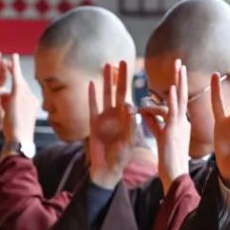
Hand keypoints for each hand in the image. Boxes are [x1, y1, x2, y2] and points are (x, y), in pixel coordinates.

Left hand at [0, 53, 38, 148]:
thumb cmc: (19, 136)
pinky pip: (15, 78)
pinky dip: (13, 68)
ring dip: (13, 69)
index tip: (18, 79)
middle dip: (16, 73)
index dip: (20, 84)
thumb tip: (10, 112)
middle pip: (23, 83)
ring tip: (6, 61)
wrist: (20, 139)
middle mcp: (31, 99)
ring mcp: (26, 95)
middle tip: (11, 63)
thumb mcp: (18, 123)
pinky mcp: (18, 94)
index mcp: (32, 106)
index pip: (26, 92)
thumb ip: (14, 114)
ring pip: (18, 79)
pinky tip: (9, 60)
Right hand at [88, 61, 133, 188]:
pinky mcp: (93, 123)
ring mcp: (104, 117)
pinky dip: (92, 96)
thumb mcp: (129, 141)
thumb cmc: (121, 157)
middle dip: (121, 76)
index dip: (134, 87)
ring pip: (106, 94)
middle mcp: (117, 114)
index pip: (131, 97)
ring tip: (107, 65)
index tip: (137, 71)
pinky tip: (91, 83)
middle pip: (119, 91)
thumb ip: (130, 125)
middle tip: (122, 61)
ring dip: (106, 81)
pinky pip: (92, 106)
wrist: (107, 168)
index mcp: (128, 118)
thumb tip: (130, 107)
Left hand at [140, 59, 189, 193]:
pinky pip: (172, 112)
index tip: (175, 74)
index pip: (177, 101)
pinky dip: (171, 99)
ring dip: (179, 81)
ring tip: (179, 66)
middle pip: (181, 94)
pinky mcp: (173, 131)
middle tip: (180, 62)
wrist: (175, 175)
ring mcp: (179, 125)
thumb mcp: (160, 136)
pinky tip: (170, 88)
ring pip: (179, 99)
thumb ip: (153, 123)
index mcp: (181, 123)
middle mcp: (183, 121)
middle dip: (180, 77)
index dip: (176, 86)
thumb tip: (144, 112)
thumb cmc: (168, 159)